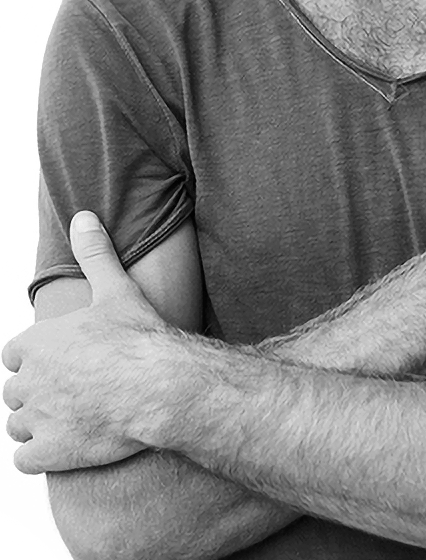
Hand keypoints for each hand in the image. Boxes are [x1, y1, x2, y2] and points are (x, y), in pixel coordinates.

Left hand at [1, 212, 172, 474]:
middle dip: (36, 391)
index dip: (31, 358)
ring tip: (67, 417)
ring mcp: (37, 419)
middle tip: (69, 389)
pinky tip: (62, 445)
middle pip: (14, 391)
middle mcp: (28, 381)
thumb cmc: (138, 338)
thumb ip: (95, 253)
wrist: (159, 386)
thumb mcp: (115, 288)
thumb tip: (84, 217)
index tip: (56, 361)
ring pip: (18, 425)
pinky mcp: (50, 452)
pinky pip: (25, 460)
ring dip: (36, 424)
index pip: (11, 354)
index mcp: (35, 342)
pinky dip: (38, 455)